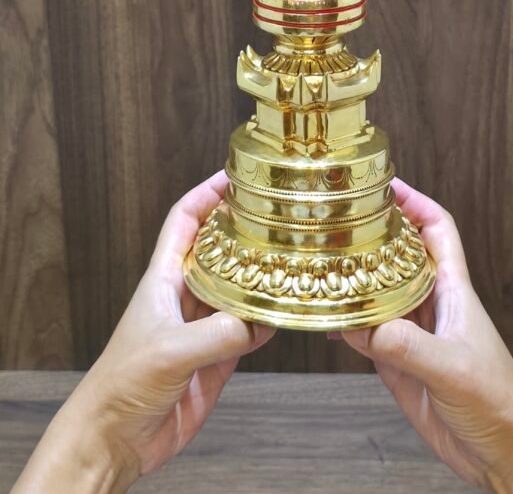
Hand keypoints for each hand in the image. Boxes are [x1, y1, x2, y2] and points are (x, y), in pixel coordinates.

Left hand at [13, 171, 273, 492]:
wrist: (116, 438)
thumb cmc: (123, 384)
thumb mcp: (169, 351)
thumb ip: (217, 334)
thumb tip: (259, 321)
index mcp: (164, 279)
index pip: (183, 221)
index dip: (205, 194)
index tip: (234, 176)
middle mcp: (186, 296)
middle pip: (219, 249)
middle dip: (244, 229)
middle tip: (279, 214)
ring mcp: (203, 326)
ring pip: (238, 287)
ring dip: (261, 274)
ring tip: (292, 256)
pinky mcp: (217, 357)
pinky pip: (249, 330)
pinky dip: (268, 320)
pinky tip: (287, 312)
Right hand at [342, 179, 512, 492]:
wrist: (501, 451)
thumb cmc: (497, 402)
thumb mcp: (453, 368)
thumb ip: (409, 347)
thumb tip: (365, 327)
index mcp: (452, 290)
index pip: (438, 230)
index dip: (416, 202)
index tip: (385, 185)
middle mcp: (429, 303)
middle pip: (398, 253)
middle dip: (372, 232)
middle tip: (336, 219)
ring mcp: (411, 331)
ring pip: (377, 290)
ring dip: (353, 277)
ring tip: (321, 262)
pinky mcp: (397, 361)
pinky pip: (365, 331)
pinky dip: (344, 322)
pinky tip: (326, 319)